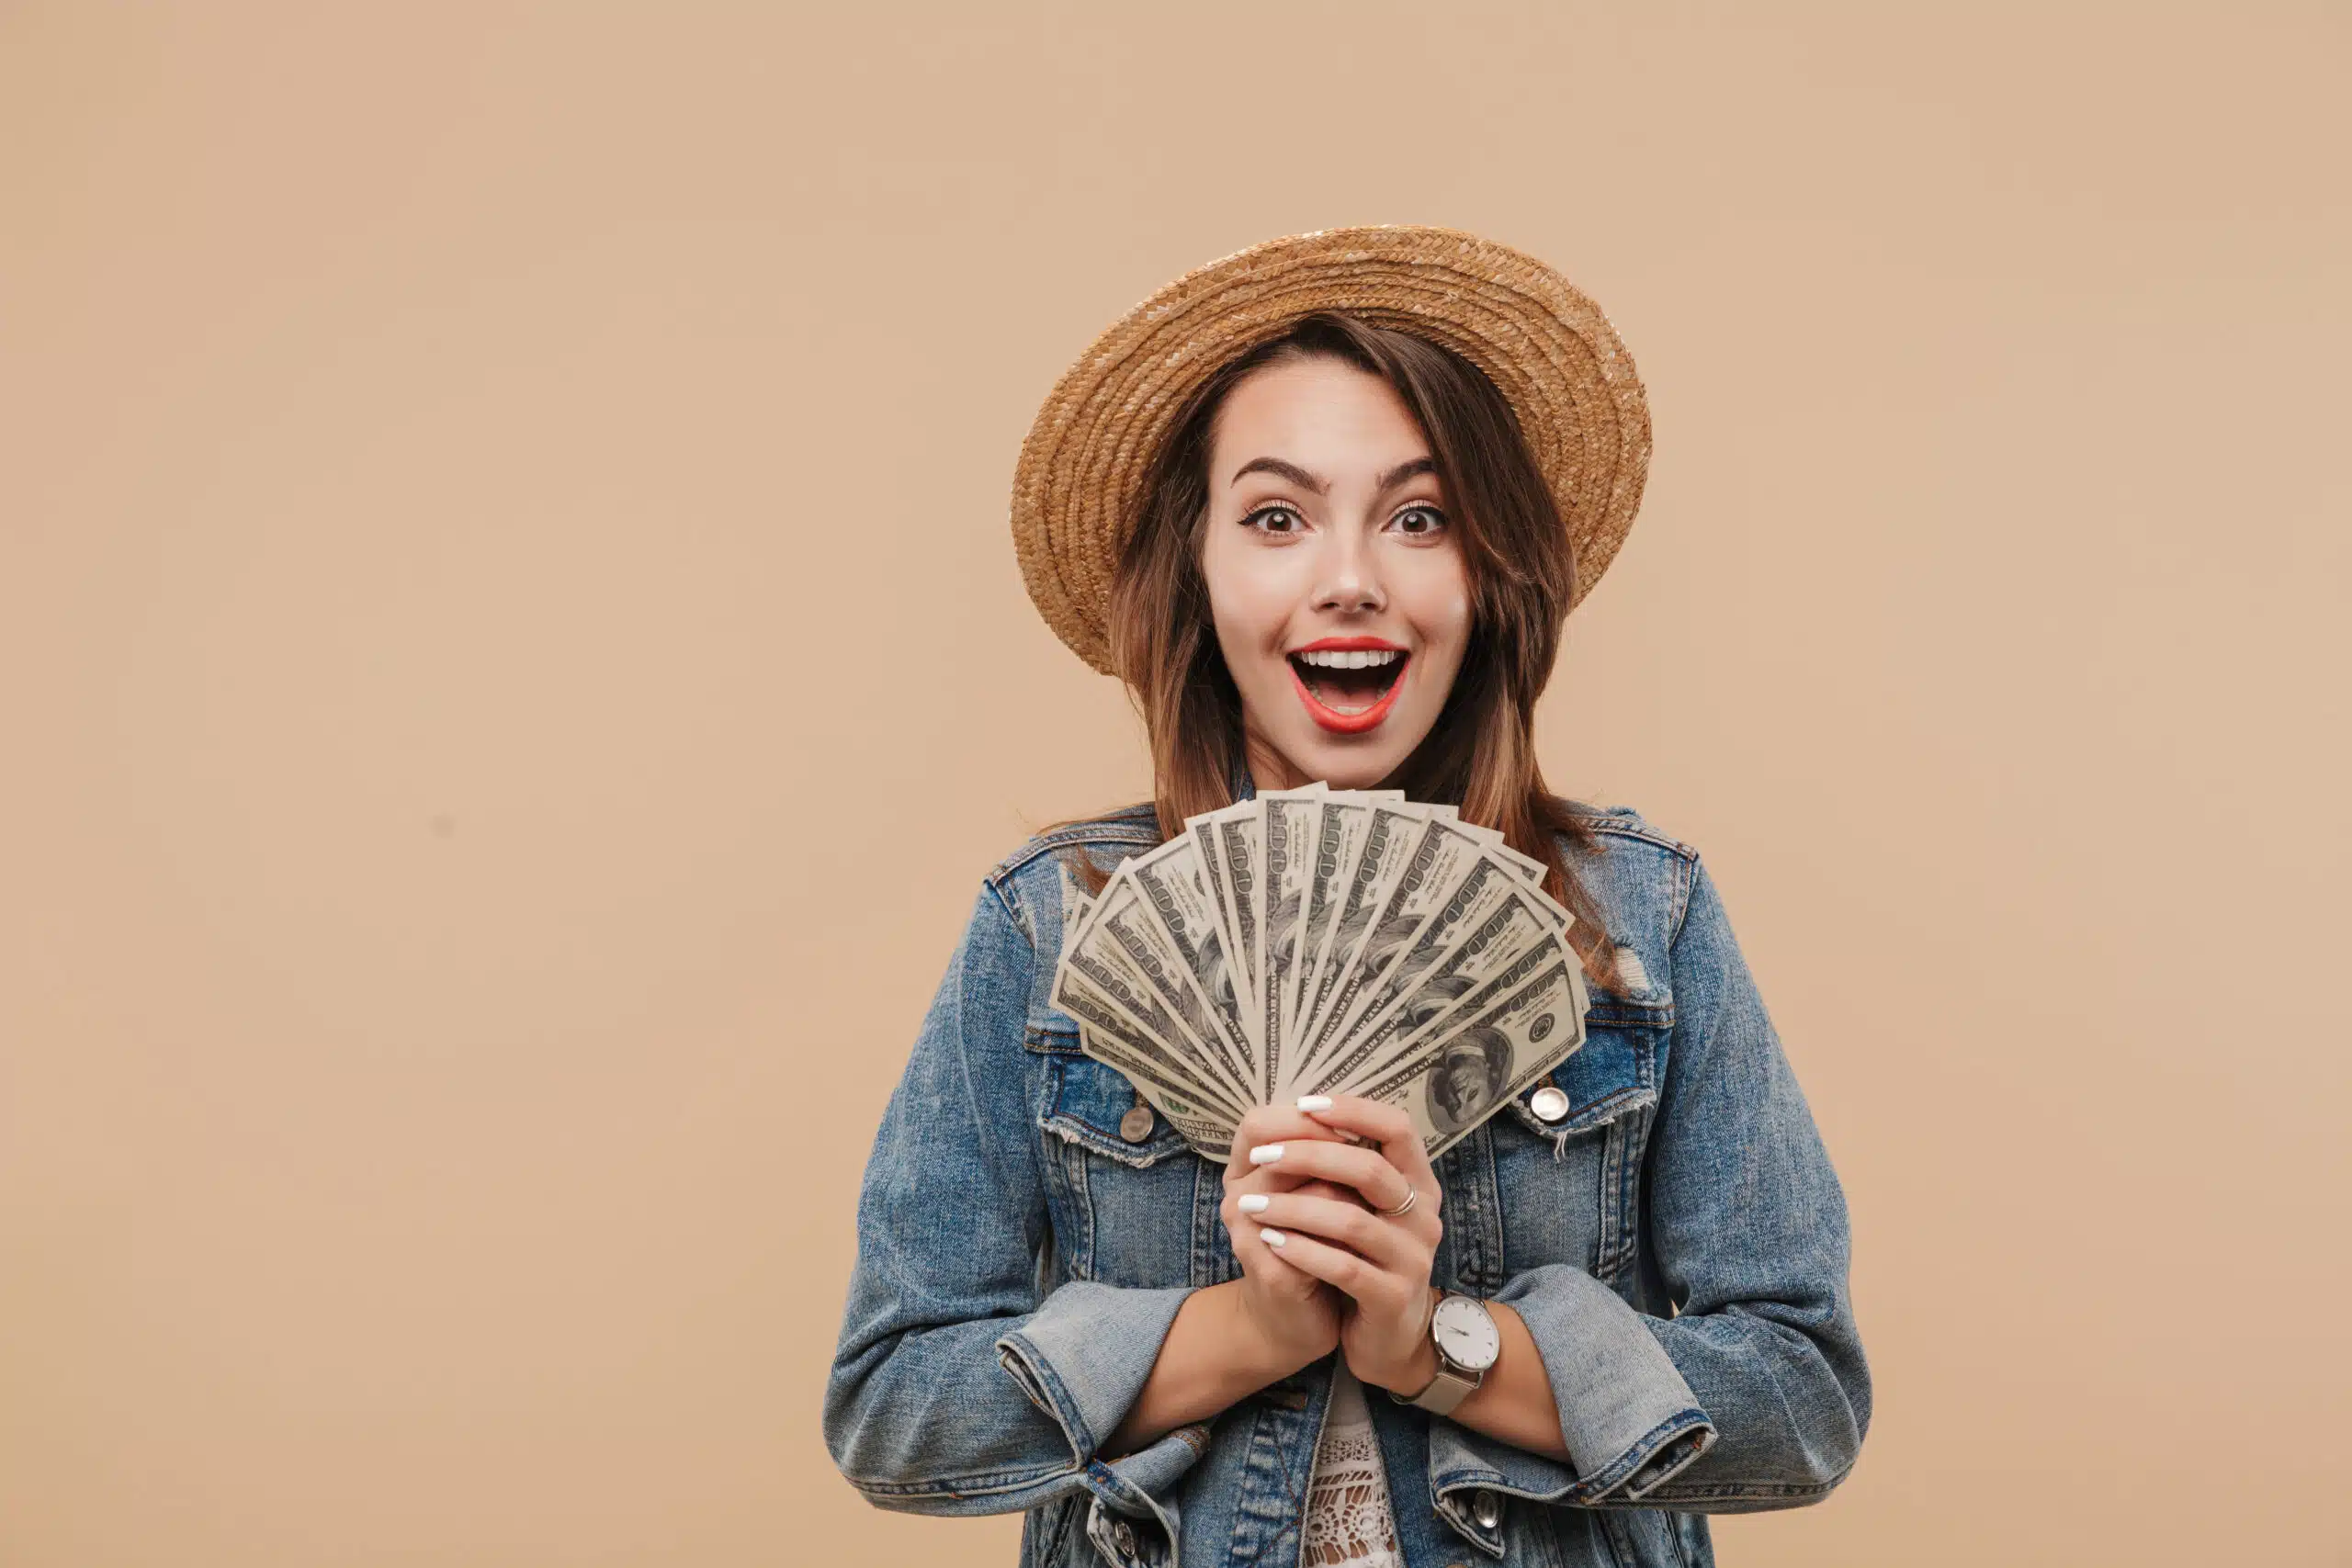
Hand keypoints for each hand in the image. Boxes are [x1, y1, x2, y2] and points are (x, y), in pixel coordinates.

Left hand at [1235, 1095, 1444, 1395]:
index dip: (1353, 1110)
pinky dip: (1302, 1250)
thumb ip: (1347, 1168)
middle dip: (1308, 1156)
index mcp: (1419, 1184)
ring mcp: (1413, 1259)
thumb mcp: (1365, 1208)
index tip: (1305, 1104)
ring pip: (1351, 1221)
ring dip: (1293, 1208)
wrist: (1387, 1339)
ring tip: (1250, 1204)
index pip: (1398, 1128)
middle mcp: (1424, 1217)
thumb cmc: (1366, 1259)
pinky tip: (1271, 1242)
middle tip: (1260, 1157)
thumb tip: (1301, 1113)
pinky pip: (1344, 1268)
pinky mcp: (1393, 1298)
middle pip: (1369, 1169)